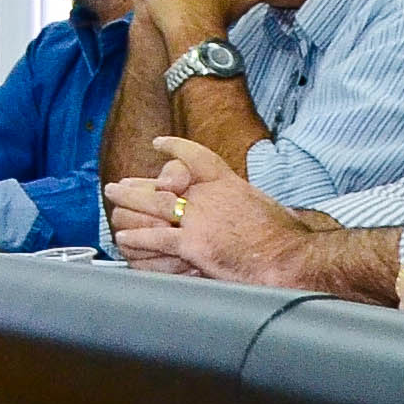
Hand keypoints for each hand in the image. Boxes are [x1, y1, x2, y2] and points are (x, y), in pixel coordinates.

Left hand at [105, 136, 300, 284]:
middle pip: (164, 183)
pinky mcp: (193, 245)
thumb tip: (256, 208)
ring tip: (113, 202)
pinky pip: (157, 239)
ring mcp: (200, 220)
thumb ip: (252, 204)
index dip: (175, 148)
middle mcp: (210, 197)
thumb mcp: (269, 208)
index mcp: (230, 185)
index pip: (197, 157)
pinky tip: (124, 238)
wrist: (290, 258)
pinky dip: (138, 238)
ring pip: (153, 207)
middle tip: (118, 183)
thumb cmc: (288, 240)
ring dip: (128, 204)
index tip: (159, 144)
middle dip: (138, 184)